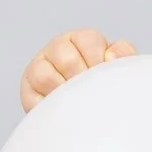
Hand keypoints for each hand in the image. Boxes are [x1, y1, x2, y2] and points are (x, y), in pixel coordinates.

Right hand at [20, 29, 136, 111]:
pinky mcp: (28, 88)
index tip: (105, 75)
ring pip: (45, 76)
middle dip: (82, 79)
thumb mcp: (116, 66)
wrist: (85, 112)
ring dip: (63, 92)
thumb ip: (123, 54)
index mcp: (81, 39)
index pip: (89, 40)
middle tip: (90, 92)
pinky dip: (48, 105)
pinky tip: (61, 109)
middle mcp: (58, 48)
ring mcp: (39, 66)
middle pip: (67, 59)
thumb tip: (111, 57)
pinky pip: (32, 97)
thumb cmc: (102, 84)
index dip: (99, 61)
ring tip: (75, 101)